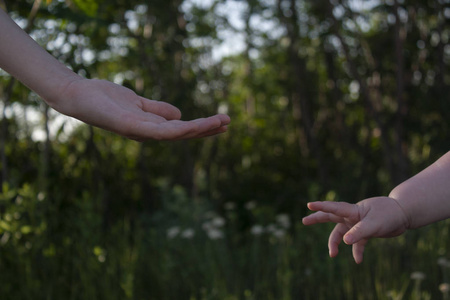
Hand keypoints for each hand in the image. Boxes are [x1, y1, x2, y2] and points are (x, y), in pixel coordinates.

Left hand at [52, 78, 230, 140]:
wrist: (79, 95)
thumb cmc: (106, 99)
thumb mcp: (139, 102)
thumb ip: (158, 109)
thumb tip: (180, 114)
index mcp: (152, 127)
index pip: (182, 129)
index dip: (202, 127)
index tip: (222, 122)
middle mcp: (148, 133)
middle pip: (183, 134)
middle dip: (206, 129)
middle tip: (228, 122)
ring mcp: (140, 132)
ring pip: (176, 134)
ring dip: (198, 129)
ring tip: (219, 122)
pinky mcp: (131, 127)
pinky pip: (158, 131)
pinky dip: (177, 129)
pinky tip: (192, 124)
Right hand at [302, 197, 408, 262]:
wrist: (404, 215)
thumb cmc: (389, 215)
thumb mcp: (374, 224)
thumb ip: (359, 232)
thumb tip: (345, 242)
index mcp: (353, 210)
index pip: (334, 208)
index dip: (321, 207)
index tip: (309, 205)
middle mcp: (352, 216)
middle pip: (331, 217)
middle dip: (317, 218)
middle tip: (304, 221)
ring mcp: (358, 223)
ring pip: (342, 233)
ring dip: (336, 243)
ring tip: (333, 254)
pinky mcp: (365, 232)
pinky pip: (357, 243)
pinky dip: (357, 251)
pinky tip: (358, 261)